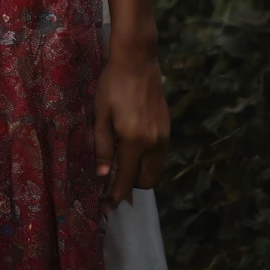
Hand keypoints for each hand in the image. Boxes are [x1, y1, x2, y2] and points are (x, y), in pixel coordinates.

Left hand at [94, 46, 169, 215]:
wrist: (137, 61)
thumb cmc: (113, 85)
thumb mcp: (101, 115)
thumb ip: (102, 147)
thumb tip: (102, 176)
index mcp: (135, 141)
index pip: (126, 179)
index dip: (115, 196)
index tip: (105, 208)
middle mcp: (154, 143)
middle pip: (146, 181)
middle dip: (129, 186)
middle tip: (111, 181)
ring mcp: (164, 136)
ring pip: (155, 170)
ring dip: (139, 174)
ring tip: (119, 164)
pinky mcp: (168, 128)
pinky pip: (159, 156)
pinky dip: (146, 160)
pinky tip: (130, 148)